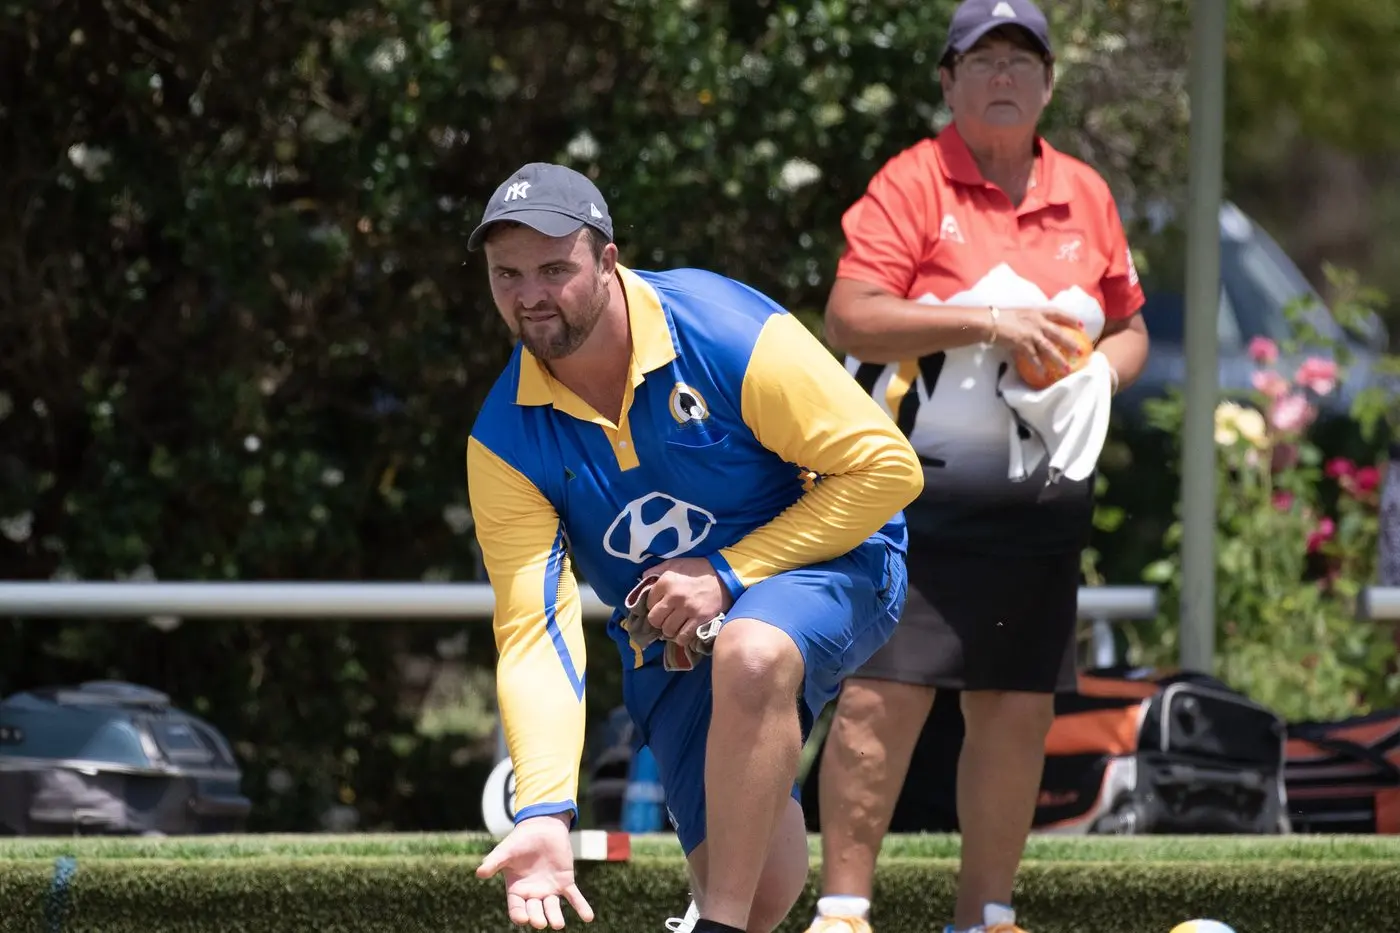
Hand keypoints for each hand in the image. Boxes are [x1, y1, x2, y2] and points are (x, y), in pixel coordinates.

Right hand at [475, 814, 593, 928]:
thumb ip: (493, 862)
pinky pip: (574, 897)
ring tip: (558, 924)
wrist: (541, 827)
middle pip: (535, 911)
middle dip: (538, 918)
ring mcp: (550, 889)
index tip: (523, 918)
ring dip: (556, 917)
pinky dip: (581, 907)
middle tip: (541, 923)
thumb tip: (479, 872)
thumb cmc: (520, 841)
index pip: (516, 908)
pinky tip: (588, 917)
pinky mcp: (565, 882)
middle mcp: (533, 894)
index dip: (519, 915)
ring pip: (553, 908)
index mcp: (517, 890)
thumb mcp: (505, 851)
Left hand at [643, 557, 732, 648]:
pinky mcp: (700, 619)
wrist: (725, 574)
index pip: (649, 603)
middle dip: (660, 621)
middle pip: (655, 620)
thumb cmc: (698, 569)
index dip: (655, 606)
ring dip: (671, 630)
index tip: (663, 606)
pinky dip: (682, 637)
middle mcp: (675, 596)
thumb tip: (643, 578)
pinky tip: (685, 631)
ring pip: (668, 630)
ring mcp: (688, 609)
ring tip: (677, 624)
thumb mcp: (675, 563)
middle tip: (667, 618)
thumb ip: (657, 570)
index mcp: (666, 582)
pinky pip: (683, 637)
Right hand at [993, 306, 1086, 374]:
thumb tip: (1036, 327)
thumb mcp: (1020, 313)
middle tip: (1081, 352)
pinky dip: (1038, 367)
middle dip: (1071, 343)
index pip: (1058, 313)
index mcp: (1036, 311)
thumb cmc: (1000, 317)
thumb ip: (1030, 319)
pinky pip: (1033, 358)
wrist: (989, 321)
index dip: (1071, 318)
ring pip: (1049, 348)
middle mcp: (1037, 322)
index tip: (1081, 325)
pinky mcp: (1022, 344)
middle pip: (1058, 333)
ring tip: (1066, 370)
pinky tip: (1043, 375)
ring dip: (1058, 360)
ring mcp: (1030, 333)